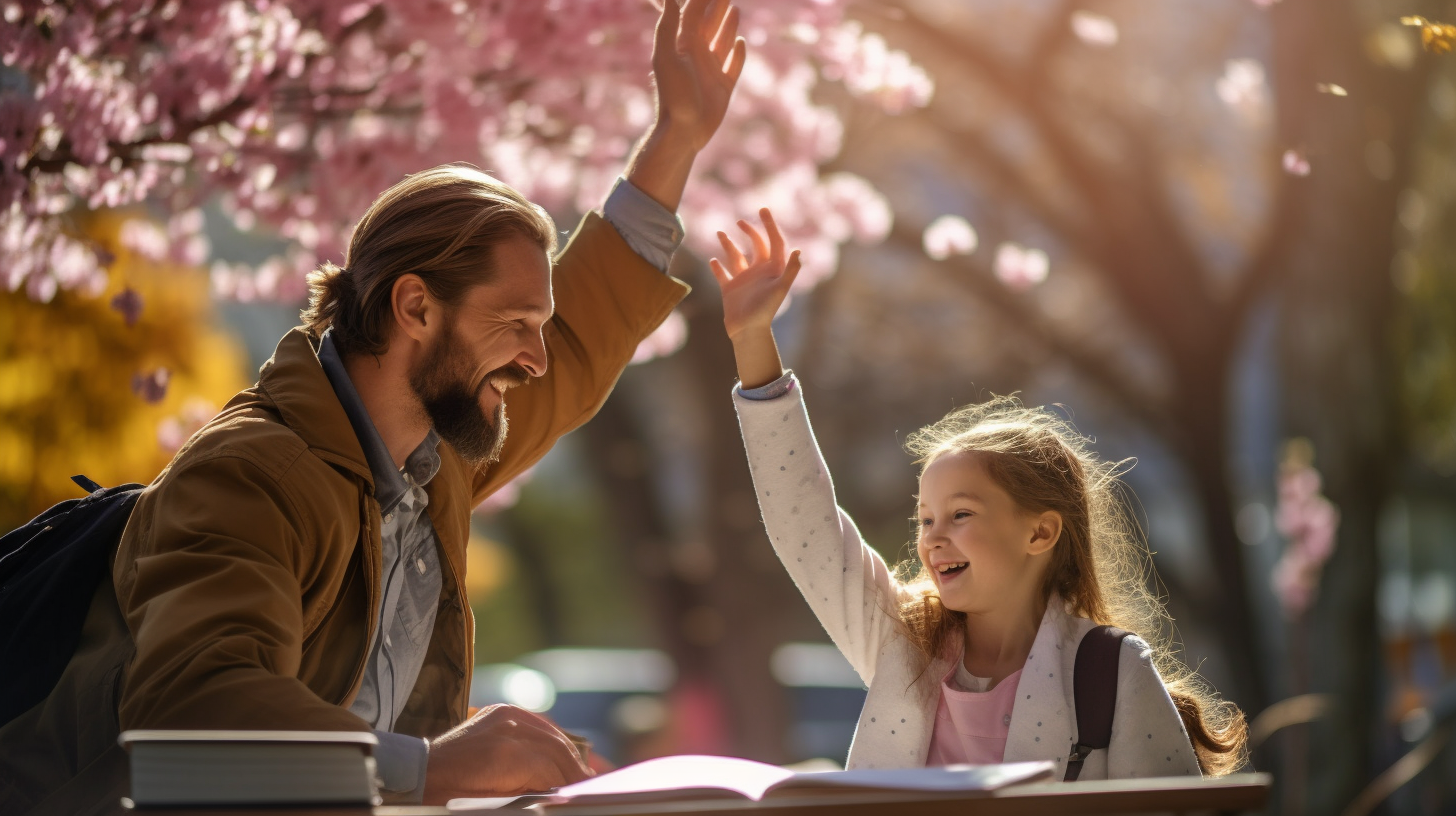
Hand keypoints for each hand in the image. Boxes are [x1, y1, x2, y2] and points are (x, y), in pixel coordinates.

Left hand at [422, 704, 591, 803]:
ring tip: (580, 773)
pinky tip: (562, 753)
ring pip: (550, 734)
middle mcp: (507, 727)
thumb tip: (557, 792)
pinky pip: (538, 723)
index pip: (552, 769)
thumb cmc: (452, 797)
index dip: (570, 783)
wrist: (420, 772)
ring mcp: (505, 714)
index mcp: (504, 755)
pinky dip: (553, 739)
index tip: (585, 793)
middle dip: (574, 769)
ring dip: (568, 754)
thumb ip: (529, 791)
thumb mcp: (493, 802)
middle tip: (590, 785)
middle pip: (556, 748)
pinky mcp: (502, 710)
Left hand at [651, 0, 746, 151]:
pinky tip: (741, 43)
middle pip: (709, 25)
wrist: (683, 132)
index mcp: (682, 46)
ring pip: (721, 42)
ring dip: (728, 26)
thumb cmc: (674, 95)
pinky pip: (732, 66)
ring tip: (735, 9)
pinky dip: (737, 54)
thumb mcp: (667, 57)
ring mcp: (710, 71)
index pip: (693, 15)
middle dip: (717, 7)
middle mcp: (696, 56)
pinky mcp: (723, 88)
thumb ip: (667, 27)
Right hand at [710, 208, 800, 389]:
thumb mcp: (780, 289)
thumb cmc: (766, 311)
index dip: (770, 225)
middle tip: (740, 221)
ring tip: (720, 233)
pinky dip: (717, 267)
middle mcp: (759, 272)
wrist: (749, 332)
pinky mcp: (730, 290)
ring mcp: (743, 280)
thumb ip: (790, 270)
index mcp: (772, 269)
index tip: (763, 209)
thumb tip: (798, 251)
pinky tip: (713, 260)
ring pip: (736, 256)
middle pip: (756, 246)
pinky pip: (722, 275)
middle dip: (750, 231)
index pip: (774, 242)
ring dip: (729, 244)